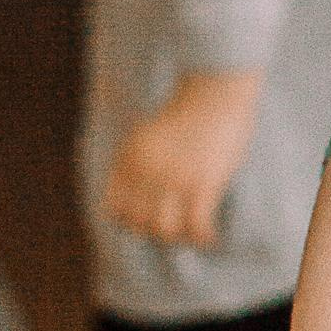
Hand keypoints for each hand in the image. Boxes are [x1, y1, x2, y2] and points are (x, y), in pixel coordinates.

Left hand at [104, 70, 262, 247]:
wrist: (215, 92)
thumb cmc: (188, 112)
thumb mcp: (149, 135)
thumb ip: (139, 163)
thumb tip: (145, 199)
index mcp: (129, 158)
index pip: (116, 209)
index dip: (131, 222)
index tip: (149, 223)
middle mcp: (147, 171)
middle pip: (142, 224)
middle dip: (158, 233)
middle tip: (177, 230)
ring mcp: (174, 178)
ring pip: (166, 230)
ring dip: (181, 238)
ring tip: (193, 235)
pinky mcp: (203, 183)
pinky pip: (196, 226)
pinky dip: (203, 236)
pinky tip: (210, 236)